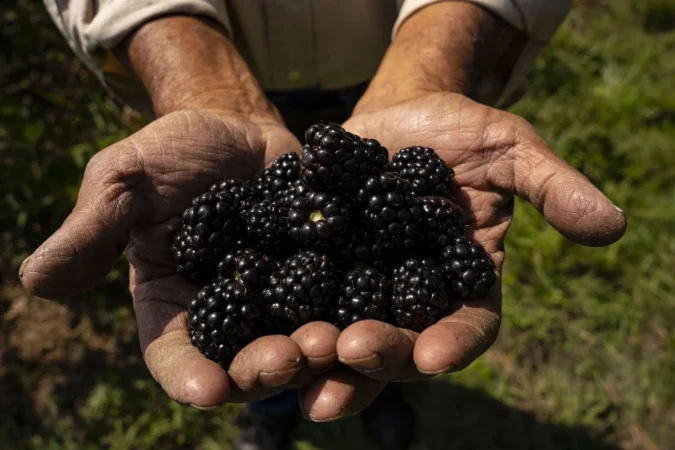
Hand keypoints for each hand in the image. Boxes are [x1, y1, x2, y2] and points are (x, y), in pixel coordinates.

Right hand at [18, 109, 345, 405]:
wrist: (237, 128)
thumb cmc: (172, 153)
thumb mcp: (124, 180)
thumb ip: (92, 229)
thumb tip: (33, 280)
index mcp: (174, 307)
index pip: (174, 355)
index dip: (187, 376)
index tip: (206, 389)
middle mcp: (230, 316)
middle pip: (244, 360)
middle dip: (263, 367)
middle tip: (284, 360)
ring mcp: (281, 300)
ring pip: (297, 339)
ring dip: (313, 349)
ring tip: (328, 341)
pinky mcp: (325, 277)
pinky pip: (341, 300)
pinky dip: (352, 310)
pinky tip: (367, 312)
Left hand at [312, 91, 626, 403]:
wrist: (396, 113)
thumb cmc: (459, 131)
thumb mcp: (510, 147)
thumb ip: (553, 186)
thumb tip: (613, 225)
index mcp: (463, 284)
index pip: (467, 326)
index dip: (455, 343)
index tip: (434, 356)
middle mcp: (412, 298)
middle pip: (399, 344)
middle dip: (378, 354)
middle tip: (351, 353)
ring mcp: (361, 288)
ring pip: (345, 336)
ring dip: (323, 355)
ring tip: (298, 360)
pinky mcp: (317, 270)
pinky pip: (298, 299)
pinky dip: (281, 316)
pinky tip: (259, 326)